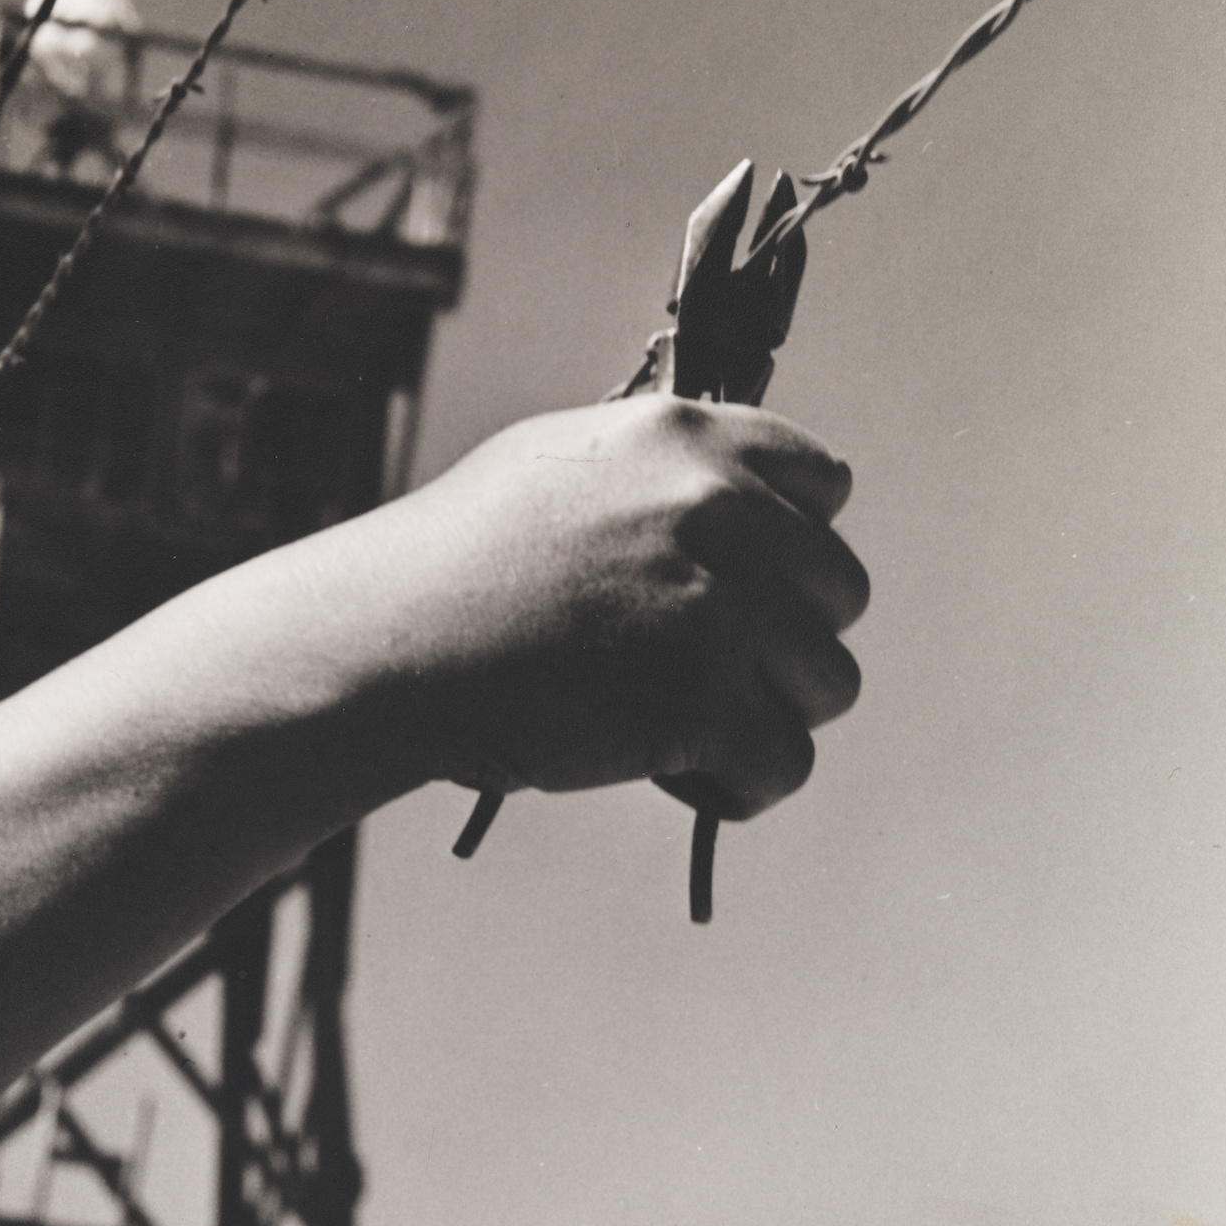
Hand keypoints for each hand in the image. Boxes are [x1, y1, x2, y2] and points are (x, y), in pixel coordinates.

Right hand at [356, 394, 867, 819]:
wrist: (385, 646)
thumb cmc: (454, 566)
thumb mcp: (564, 468)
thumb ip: (666, 480)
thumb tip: (750, 512)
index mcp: (690, 440)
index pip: (826, 483)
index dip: (794, 548)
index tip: (747, 589)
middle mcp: (720, 509)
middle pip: (840, 592)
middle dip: (783, 642)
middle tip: (696, 673)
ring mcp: (718, 605)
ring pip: (828, 683)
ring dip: (766, 715)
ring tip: (679, 725)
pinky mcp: (703, 699)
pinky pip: (786, 763)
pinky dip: (743, 786)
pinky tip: (684, 777)